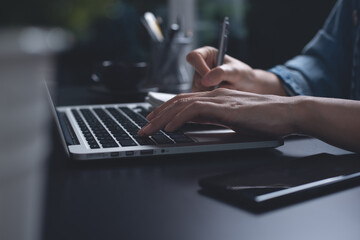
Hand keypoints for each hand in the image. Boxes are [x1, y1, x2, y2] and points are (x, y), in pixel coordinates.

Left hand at [138, 88, 295, 136]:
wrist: (287, 113)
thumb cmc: (265, 120)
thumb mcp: (233, 120)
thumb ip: (214, 120)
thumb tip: (196, 126)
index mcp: (215, 99)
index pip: (184, 102)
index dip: (165, 111)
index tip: (154, 122)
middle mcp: (214, 96)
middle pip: (177, 102)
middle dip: (157, 115)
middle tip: (143, 127)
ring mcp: (219, 100)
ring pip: (182, 104)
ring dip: (162, 118)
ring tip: (148, 129)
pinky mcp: (225, 107)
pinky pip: (195, 110)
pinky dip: (179, 118)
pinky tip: (169, 127)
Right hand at [186, 46, 286, 94]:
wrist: (247, 87)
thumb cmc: (243, 74)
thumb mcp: (234, 71)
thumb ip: (220, 73)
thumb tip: (205, 80)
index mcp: (206, 54)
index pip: (193, 57)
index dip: (200, 67)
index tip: (212, 76)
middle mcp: (200, 67)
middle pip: (196, 77)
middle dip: (210, 84)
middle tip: (225, 85)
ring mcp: (198, 81)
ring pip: (198, 90)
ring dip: (212, 93)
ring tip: (225, 89)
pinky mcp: (199, 93)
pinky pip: (201, 99)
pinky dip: (211, 99)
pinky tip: (221, 95)